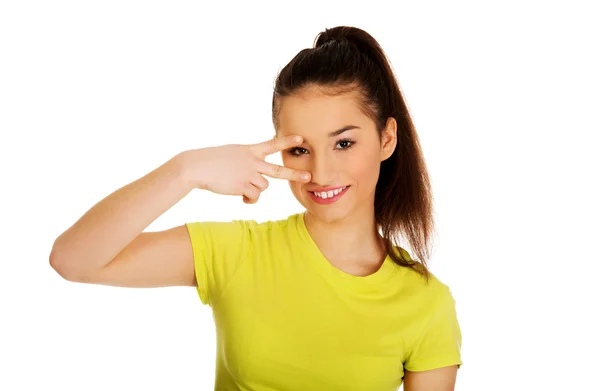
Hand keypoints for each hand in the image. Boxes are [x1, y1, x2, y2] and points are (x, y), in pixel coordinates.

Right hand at [183, 135, 310, 203]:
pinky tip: (241, 198)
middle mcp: (251, 162)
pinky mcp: (242, 187)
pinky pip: (254, 197)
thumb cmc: (213, 160)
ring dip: (255, 190)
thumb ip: (248, 160)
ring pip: (264, 187)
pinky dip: (249, 200)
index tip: (301, 139)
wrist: (197, 167)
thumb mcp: (233, 153)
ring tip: (243, 189)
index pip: (272, 144)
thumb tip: (257, 177)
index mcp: (249, 150)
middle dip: (294, 174)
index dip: (287, 141)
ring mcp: (247, 174)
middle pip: (278, 170)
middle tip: (309, 177)